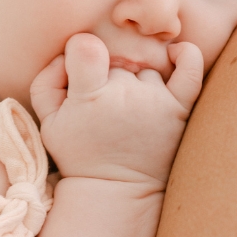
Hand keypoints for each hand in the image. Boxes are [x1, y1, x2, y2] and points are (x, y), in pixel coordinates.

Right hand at [31, 34, 203, 187]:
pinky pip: (191, 69)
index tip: (77, 69)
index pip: (84, 47)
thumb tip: (66, 53)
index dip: (78, 51)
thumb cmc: (80, 154)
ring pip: (143, 71)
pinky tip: (174, 54)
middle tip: (101, 109)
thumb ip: (46, 81)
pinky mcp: (179, 108)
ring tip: (127, 112)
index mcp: (89, 97)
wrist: (118, 189)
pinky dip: (186, 56)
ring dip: (135, 84)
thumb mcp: (47, 123)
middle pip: (115, 62)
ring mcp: (155, 100)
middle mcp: (125, 93)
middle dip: (104, 78)